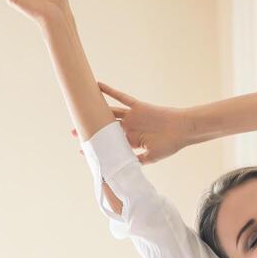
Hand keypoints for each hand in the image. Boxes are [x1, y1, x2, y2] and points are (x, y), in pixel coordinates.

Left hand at [71, 82, 193, 163]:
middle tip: (73, 132)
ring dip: (95, 111)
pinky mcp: (138, 106)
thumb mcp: (151, 158)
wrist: (183, 130)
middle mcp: (129, 128)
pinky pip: (122, 97)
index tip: (82, 151)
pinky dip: (110, 91)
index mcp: (130, 141)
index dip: (96, 146)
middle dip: (89, 129)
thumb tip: (121, 172)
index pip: (109, 144)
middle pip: (104, 128)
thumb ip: (135, 162)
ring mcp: (132, 116)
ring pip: (109, 112)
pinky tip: (97, 85)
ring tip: (79, 110)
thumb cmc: (170, 145)